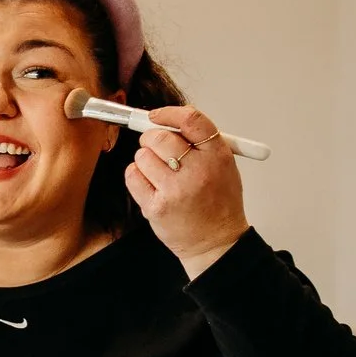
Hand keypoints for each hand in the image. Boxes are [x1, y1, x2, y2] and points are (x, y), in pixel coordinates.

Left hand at [123, 105, 247, 277]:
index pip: (191, 120)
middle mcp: (198, 171)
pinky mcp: (156, 206)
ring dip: (145, 160)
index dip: (168, 113)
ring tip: (159, 174)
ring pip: (142, 155)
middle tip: (155, 147)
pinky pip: (132, 175)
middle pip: (160, 136)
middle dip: (152, 138)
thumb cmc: (218, 203)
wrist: (216, 243)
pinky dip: (136, 176)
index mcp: (217, 156)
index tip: (155, 115)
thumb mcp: (222, 166)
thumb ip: (199, 143)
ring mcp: (175, 190)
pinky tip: (151, 185)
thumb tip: (164, 120)